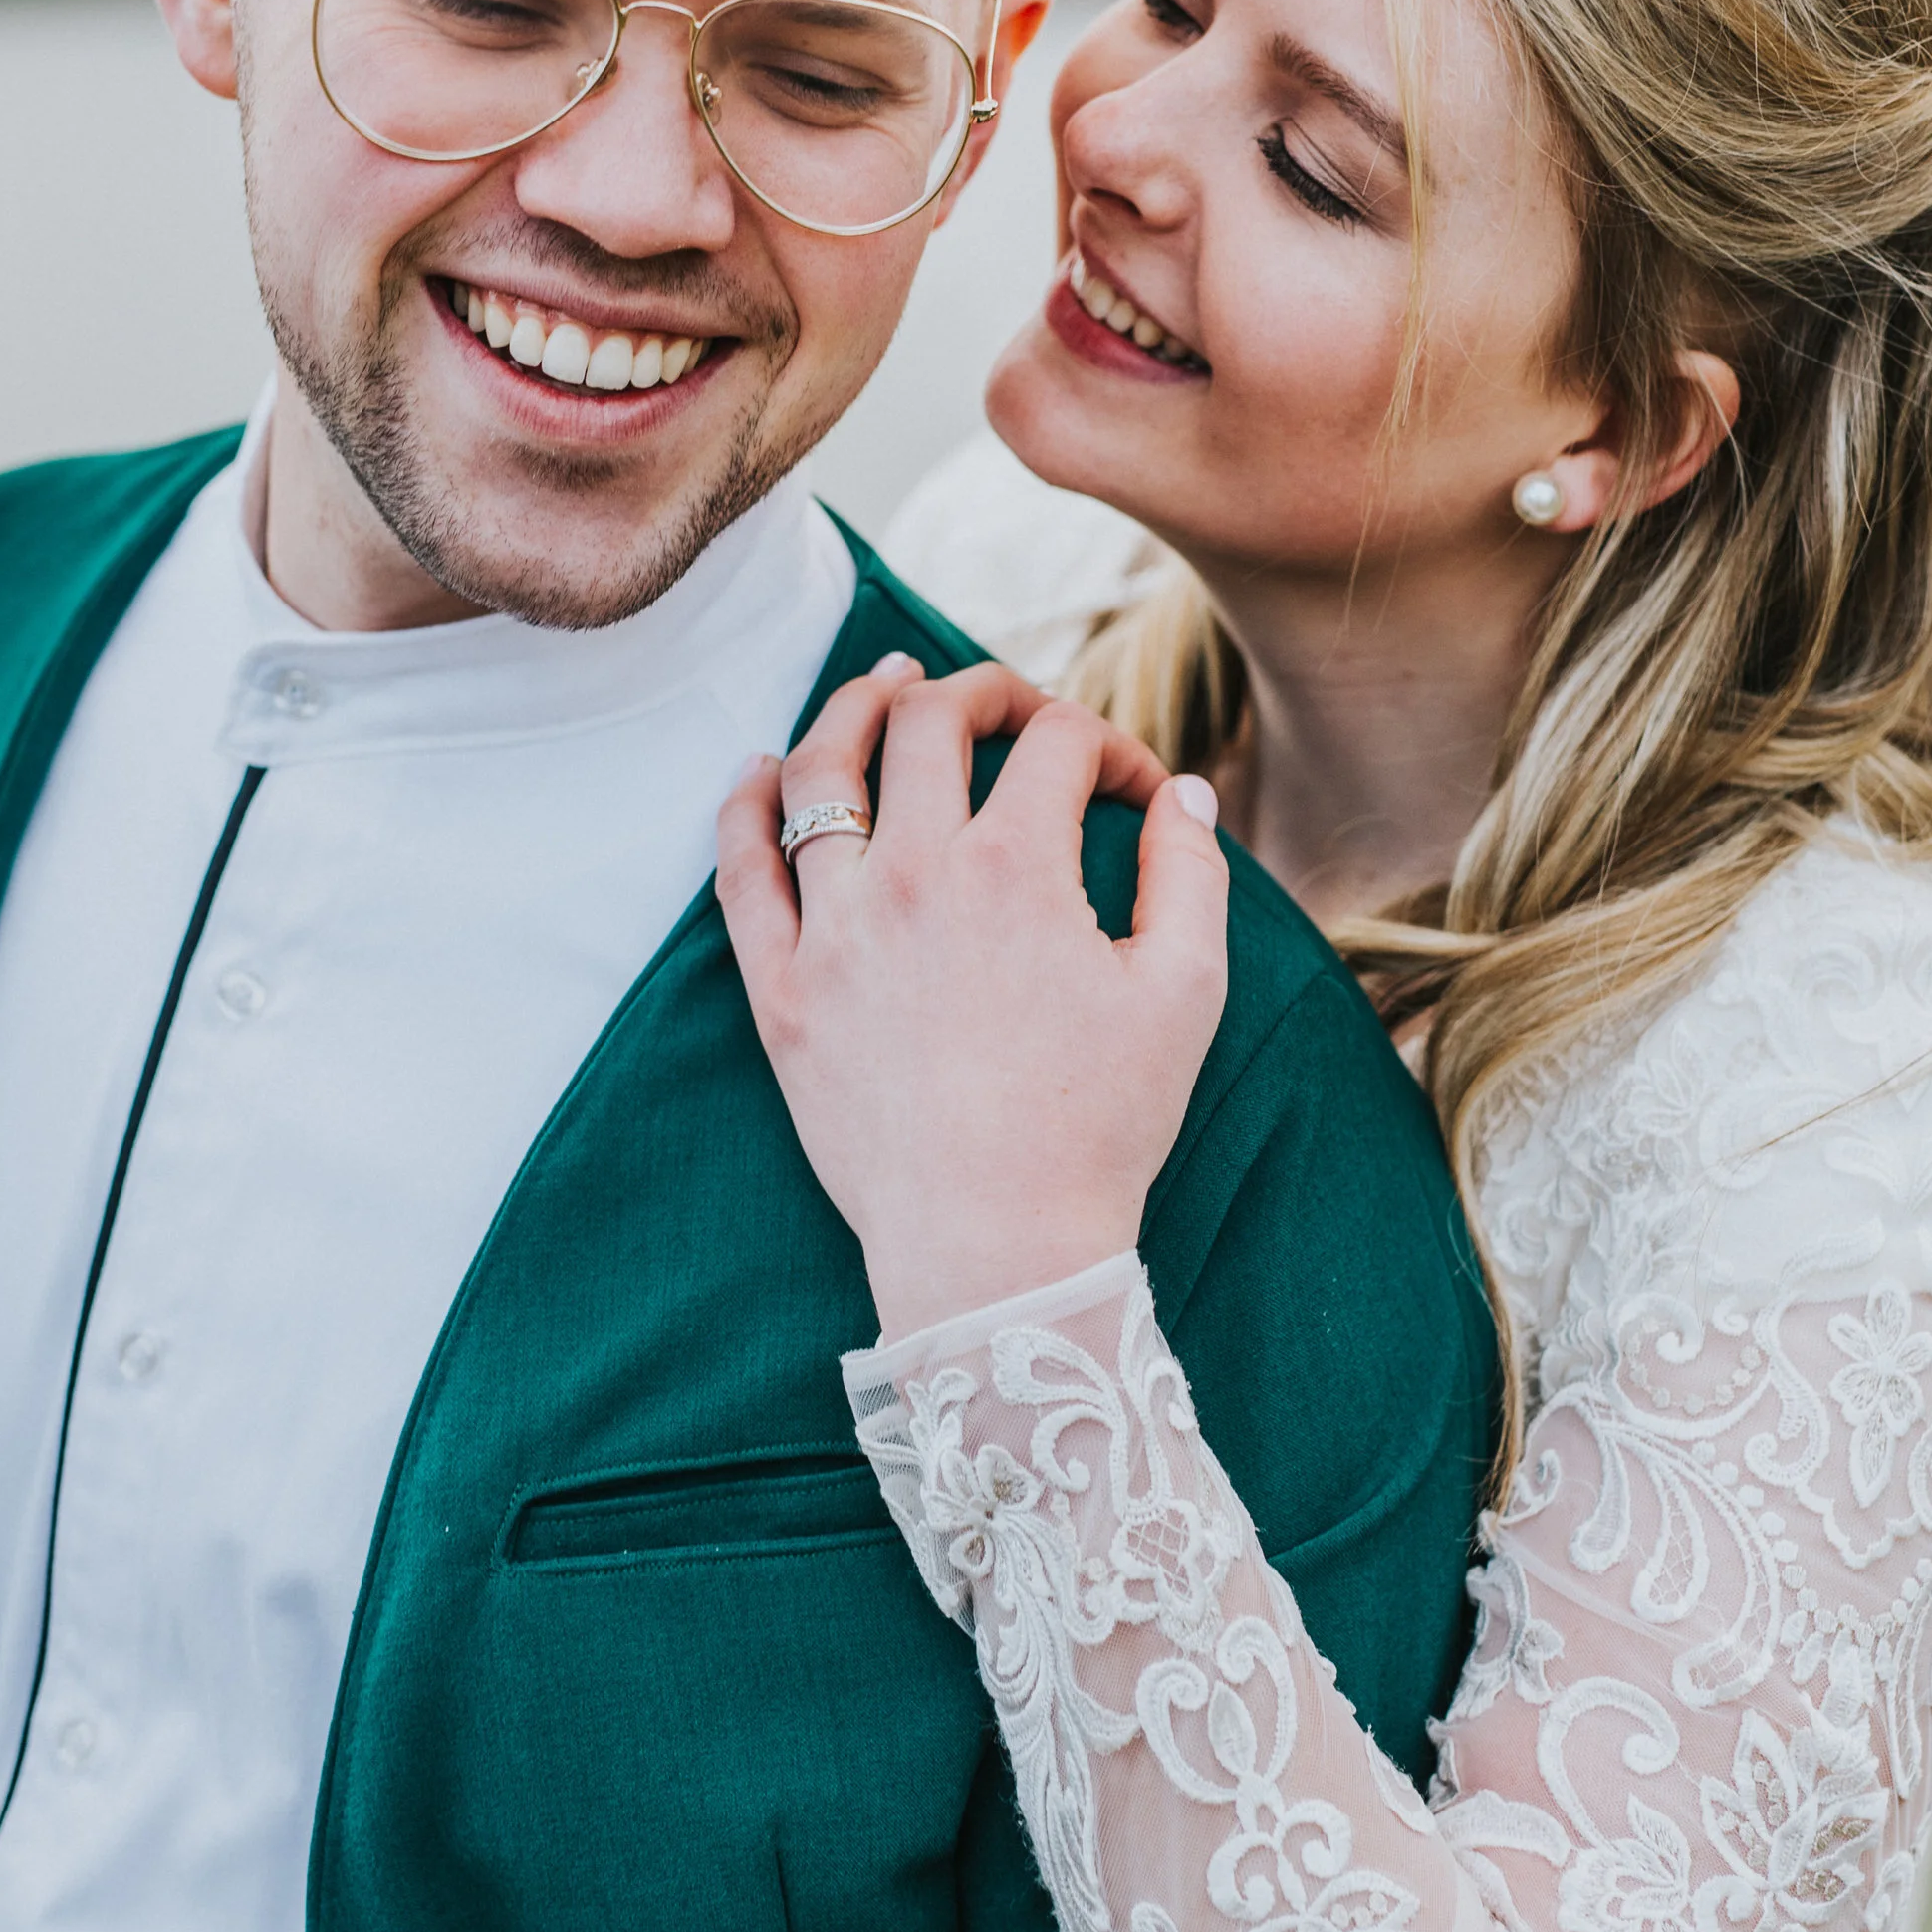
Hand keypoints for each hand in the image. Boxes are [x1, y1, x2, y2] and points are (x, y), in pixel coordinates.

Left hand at [718, 657, 1229, 1342]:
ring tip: (885, 684)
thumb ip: (1192, 875)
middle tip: (1008, 710)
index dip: (1110, 747)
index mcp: (1019, 868)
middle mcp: (915, 875)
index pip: (1058, 744)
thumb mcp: (1185, 995)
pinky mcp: (779, 988)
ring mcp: (834, 928)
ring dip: (858, 705)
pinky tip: (765, 768)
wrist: (996, 1247)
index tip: (1132, 793)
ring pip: (823, 768)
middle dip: (982, 693)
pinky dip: (746, 801)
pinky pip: (739, 868)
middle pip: (931, 721)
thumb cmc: (1102, 1129)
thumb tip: (1182, 793)